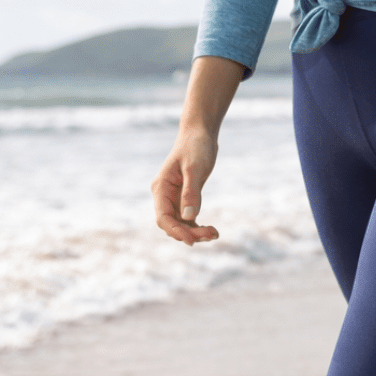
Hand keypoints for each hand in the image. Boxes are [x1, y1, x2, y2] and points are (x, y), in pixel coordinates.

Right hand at [151, 55, 244, 245]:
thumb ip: (191, 193)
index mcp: (161, 188)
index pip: (163, 218)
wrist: (200, 134)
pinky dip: (198, 227)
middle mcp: (164, 196)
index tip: (192, 241)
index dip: (176, 231)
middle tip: (212, 234)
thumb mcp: (194, 169)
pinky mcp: (185, 199)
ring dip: (196, 232)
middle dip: (190, 233)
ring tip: (215, 233)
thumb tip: (188, 218)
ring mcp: (174, 199)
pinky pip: (188, 220)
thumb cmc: (196, 147)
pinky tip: (212, 230)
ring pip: (181, 225)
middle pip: (172, 224)